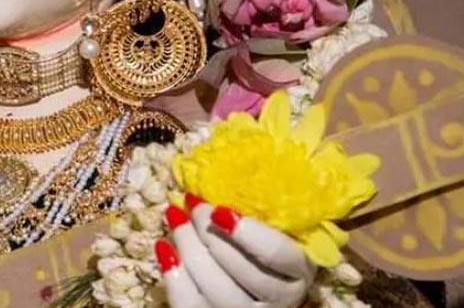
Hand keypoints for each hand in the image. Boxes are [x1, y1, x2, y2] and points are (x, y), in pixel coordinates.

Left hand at [157, 200, 313, 307]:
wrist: (252, 277)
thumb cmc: (263, 232)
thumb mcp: (274, 219)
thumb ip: (262, 203)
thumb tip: (223, 169)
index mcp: (299, 268)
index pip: (276, 253)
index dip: (247, 233)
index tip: (220, 211)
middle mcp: (281, 297)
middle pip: (242, 273)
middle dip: (210, 235)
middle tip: (193, 206)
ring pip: (217, 292)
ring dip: (189, 250)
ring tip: (175, 218)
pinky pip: (190, 305)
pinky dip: (173, 276)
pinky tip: (163, 247)